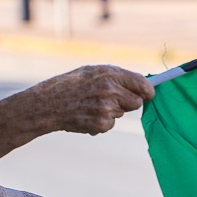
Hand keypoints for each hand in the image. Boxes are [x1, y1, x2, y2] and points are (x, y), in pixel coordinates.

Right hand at [28, 65, 153, 135]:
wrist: (47, 104)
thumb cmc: (69, 85)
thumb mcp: (91, 72)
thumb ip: (115, 77)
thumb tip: (140, 85)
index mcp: (109, 74)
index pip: (142, 84)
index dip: (147, 90)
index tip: (149, 94)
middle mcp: (111, 91)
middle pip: (136, 102)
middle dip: (128, 102)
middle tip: (111, 99)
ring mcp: (107, 109)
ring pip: (121, 113)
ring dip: (111, 111)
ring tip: (90, 104)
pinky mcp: (102, 124)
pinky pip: (110, 124)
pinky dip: (101, 121)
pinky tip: (86, 114)